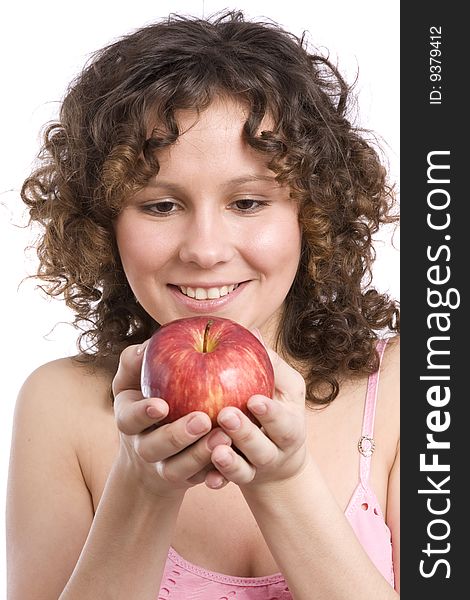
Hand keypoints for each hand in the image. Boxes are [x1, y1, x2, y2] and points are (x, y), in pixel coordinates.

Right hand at [112, 341, 231, 496]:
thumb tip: (145, 347)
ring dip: (201, 455)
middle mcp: (144, 448)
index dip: (143, 413)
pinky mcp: (188, 480)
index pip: (130, 419)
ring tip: (224, 436)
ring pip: (180, 468)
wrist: (154, 454)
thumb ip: (134, 362)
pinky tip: (233, 462)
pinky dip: (217, 475)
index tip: (162, 405)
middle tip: (203, 420)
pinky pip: (202, 480)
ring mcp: (165, 467)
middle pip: (156, 447)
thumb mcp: (133, 381)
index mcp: (129, 422)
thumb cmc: (148, 400)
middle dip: (178, 436)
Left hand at [210, 348, 308, 488]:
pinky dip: (218, 481)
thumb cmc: (280, 411)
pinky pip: (228, 484)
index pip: (284, 421)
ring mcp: (257, 469)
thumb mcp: (285, 390)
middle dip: (245, 433)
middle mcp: (276, 451)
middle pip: (263, 447)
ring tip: (214, 448)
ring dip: (230, 462)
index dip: (270, 413)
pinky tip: (207, 479)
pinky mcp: (239, 480)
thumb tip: (251, 330)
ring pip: (245, 470)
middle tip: (224, 415)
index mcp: (290, 427)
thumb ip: (270, 364)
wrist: (279, 459)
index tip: (254, 400)